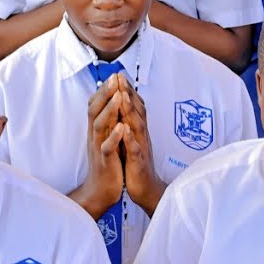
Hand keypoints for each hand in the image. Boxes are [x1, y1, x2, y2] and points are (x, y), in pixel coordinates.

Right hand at [72, 76, 125, 217]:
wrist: (101, 191)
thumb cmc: (108, 163)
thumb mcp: (106, 139)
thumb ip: (107, 122)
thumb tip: (110, 104)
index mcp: (97, 130)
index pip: (96, 105)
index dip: (104, 90)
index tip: (114, 75)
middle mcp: (95, 136)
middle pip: (95, 110)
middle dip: (105, 93)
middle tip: (114, 77)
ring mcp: (98, 148)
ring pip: (99, 125)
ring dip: (109, 110)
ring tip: (117, 96)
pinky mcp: (105, 162)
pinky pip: (107, 148)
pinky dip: (114, 137)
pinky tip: (121, 127)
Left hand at [118, 76, 164, 215]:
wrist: (146, 189)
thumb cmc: (136, 163)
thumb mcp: (132, 139)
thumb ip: (130, 123)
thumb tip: (124, 105)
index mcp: (138, 129)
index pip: (134, 106)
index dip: (127, 90)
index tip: (118, 74)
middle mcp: (141, 135)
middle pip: (137, 110)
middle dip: (128, 93)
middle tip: (120, 76)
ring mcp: (141, 147)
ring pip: (137, 126)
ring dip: (130, 110)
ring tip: (123, 96)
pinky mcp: (138, 162)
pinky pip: (134, 149)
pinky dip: (129, 139)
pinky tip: (123, 130)